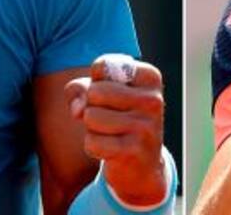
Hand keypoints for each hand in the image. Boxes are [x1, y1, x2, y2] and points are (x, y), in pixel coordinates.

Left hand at [65, 55, 167, 206]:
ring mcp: (145, 126)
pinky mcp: (133, 151)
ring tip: (111, 133)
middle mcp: (152, 99)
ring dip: (92, 128)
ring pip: (90, 116)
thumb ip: (80, 89)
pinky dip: (93, 147)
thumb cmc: (118, 118)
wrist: (142, 164)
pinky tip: (110, 149)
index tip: (111, 93)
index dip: (95, 81)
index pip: (103, 65)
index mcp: (149, 77)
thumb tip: (78, 111)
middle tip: (110, 116)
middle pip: (95, 91)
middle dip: (92, 106)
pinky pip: (92, 142)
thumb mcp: (100, 94)